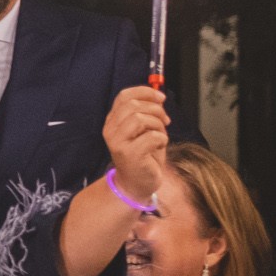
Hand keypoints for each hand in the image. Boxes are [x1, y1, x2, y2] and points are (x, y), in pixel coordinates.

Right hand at [102, 85, 167, 202]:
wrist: (136, 183)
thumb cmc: (143, 156)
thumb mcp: (142, 130)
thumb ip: (145, 113)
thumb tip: (158, 97)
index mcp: (113, 121)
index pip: (124, 96)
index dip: (145, 92)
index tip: (161, 98)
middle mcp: (111, 130)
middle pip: (133, 105)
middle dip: (155, 110)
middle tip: (164, 120)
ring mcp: (118, 143)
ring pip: (142, 119)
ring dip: (158, 125)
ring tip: (160, 135)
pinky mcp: (130, 154)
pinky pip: (152, 136)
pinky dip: (162, 139)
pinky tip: (159, 146)